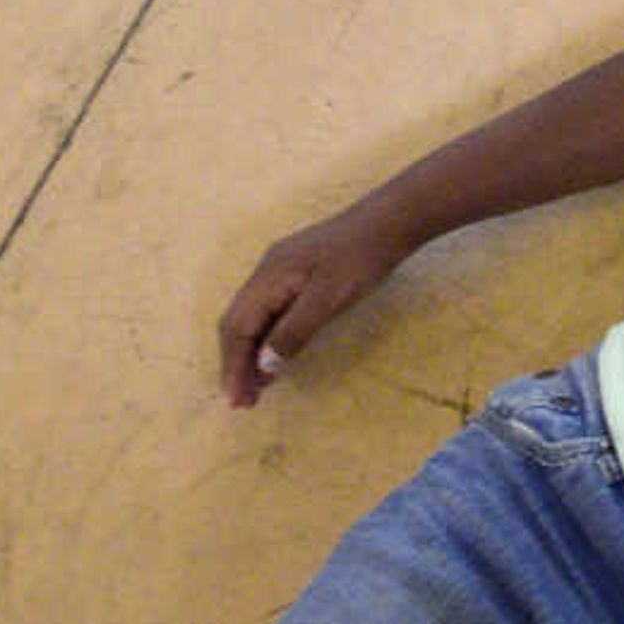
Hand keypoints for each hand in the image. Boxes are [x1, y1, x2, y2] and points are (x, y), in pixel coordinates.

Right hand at [216, 205, 405, 406]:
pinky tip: (275, 358)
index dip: (233, 366)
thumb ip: (292, 333)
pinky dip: (267, 338)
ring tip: (257, 389)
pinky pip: (270, 311)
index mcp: (267, 276)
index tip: (238, 401)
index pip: (237, 328)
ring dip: (251, 354)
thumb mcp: (327, 300)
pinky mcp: (296, 274)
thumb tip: (263, 366)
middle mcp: (266, 272)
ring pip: (253, 318)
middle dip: (236, 363)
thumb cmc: (360, 259)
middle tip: (244, 402)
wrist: (389, 222)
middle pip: (237, 324)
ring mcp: (280, 271)